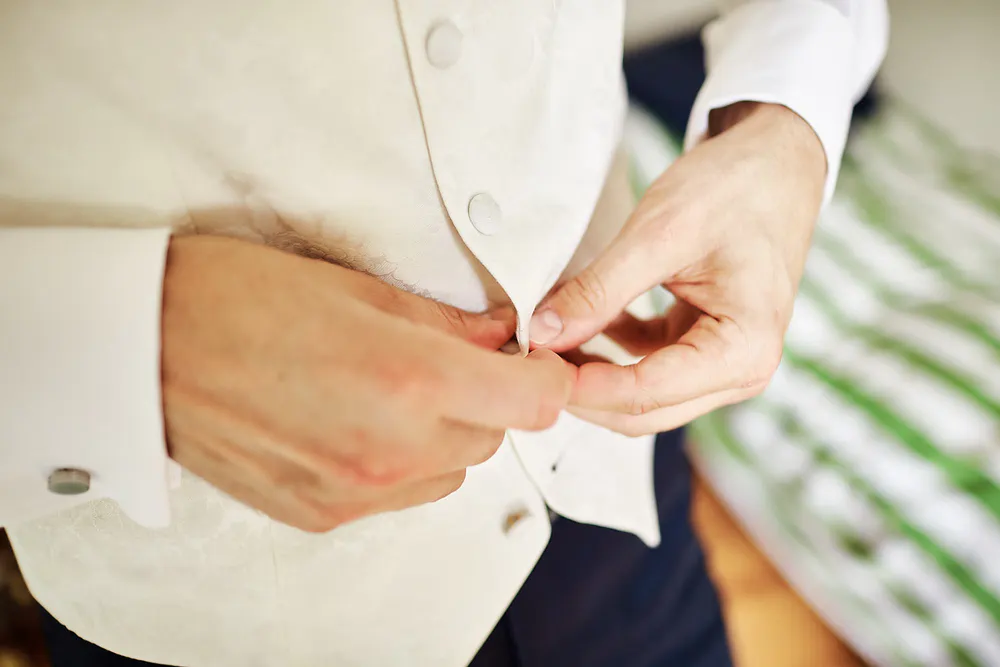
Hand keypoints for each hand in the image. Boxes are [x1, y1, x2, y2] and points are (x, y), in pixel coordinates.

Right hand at [162, 235, 572, 531]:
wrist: (143, 345)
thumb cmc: (236, 298)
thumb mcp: (358, 288)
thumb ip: (445, 324)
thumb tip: (498, 338)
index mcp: (408, 380)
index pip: (534, 402)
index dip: (546, 378)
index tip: (533, 360)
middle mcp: (390, 449)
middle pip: (493, 438)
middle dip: (487, 399)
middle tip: (446, 359)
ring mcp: (355, 490)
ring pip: (450, 473)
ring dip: (444, 435)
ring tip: (390, 389)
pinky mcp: (323, 514)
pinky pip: (398, 493)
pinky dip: (398, 461)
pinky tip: (354, 420)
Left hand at [530, 103, 825, 435]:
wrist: (775, 162)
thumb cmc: (735, 188)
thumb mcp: (658, 235)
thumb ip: (598, 291)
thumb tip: (541, 334)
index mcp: (743, 350)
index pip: (645, 394)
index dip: (581, 387)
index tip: (530, 365)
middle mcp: (741, 371)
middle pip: (642, 410)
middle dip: (581, 390)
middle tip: (525, 358)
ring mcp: (723, 364)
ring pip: (639, 395)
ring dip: (589, 374)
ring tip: (542, 338)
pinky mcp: (702, 347)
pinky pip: (644, 367)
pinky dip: (607, 353)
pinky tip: (575, 322)